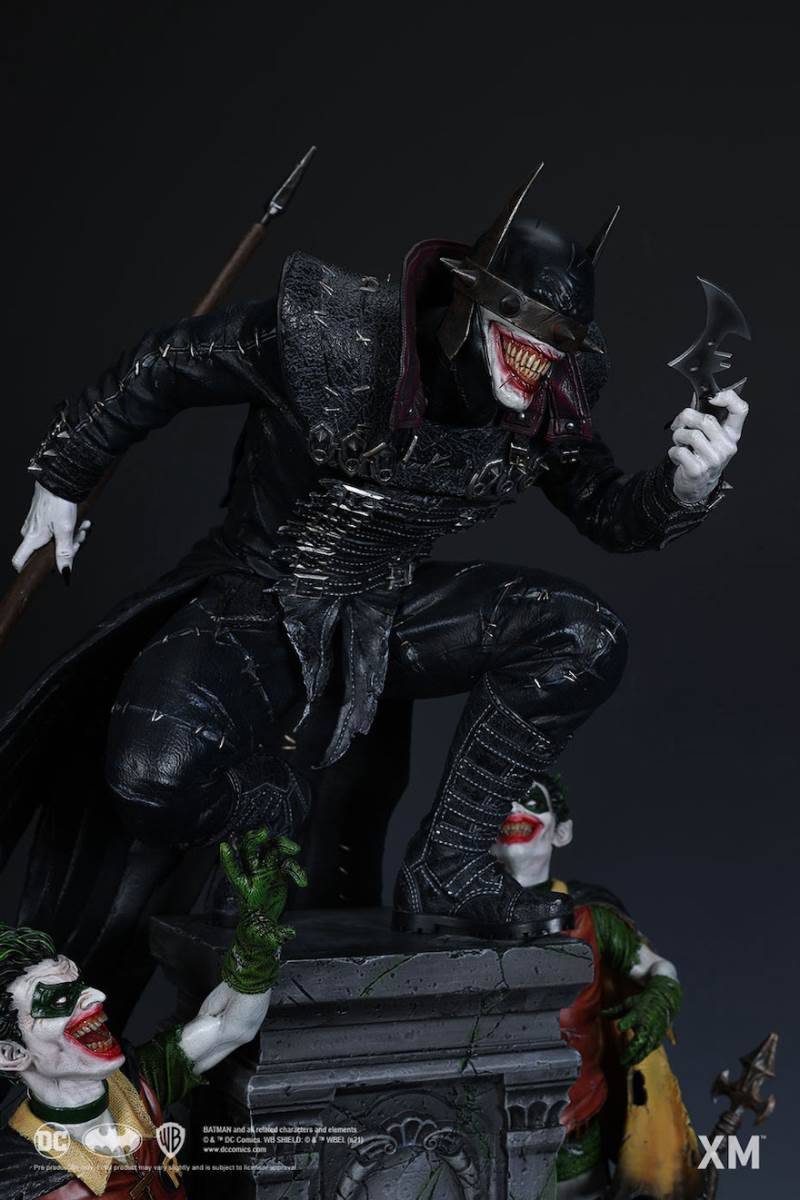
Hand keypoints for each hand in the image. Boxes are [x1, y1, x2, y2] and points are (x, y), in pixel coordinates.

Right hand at [11, 482, 90, 579]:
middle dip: (66, 549)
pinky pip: (56, 530)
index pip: (19, 561)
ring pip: (54, 540)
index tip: (48, 570)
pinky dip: (69, 528)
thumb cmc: (59, 502)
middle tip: (78, 540)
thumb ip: (64, 553)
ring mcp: (36, 525)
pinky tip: (80, 522)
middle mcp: (30, 533)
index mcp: (32, 538)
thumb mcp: (65, 531)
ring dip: (72, 537)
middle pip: (45, 553)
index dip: (29, 570)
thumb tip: (64, 573)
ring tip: (82, 527)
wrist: (58, 478)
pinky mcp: (43, 518)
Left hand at [219, 828, 306, 992]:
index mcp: (244, 888)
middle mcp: (253, 876)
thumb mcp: (264, 936)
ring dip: (281, 844)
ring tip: (295, 849)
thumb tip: (290, 934)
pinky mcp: (278, 874)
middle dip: (255, 839)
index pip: (233, 870)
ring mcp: (265, 872)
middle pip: (250, 850)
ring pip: (270, 849)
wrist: (263, 928)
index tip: (224, 846)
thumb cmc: (257, 932)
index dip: (229, 859)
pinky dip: (296, 869)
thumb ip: (276, 936)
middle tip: (264, 833)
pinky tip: (303, 883)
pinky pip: (287, 863)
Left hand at [603, 974, 681, 1066]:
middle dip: (632, 1051)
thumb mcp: (628, 1004)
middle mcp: (646, 1023)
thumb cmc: (643, 1003)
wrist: (664, 1002)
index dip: (626, 1023)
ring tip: (628, 1063)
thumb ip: (614, 1011)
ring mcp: (654, 1031)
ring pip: (647, 1047)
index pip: (631, 1018)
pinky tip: (636, 1060)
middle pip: (640, 1039)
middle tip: (622, 1060)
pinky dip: (644, 1054)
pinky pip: (651, 1048)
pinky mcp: (659, 1037)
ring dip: (637, 1057)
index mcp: (638, 1013)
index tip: (620, 1027)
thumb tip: (600, 1014)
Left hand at [668, 388, 747, 505]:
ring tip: (679, 442)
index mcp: (732, 434)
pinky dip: (673, 451)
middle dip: (685, 418)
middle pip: (706, 420)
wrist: (698, 484)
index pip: (740, 410)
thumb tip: (697, 395)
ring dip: (678, 436)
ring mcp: (714, 460)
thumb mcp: (709, 437)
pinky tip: (678, 456)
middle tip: (678, 425)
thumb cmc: (702, 455)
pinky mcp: (698, 470)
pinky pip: (679, 451)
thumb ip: (705, 416)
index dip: (728, 397)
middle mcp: (727, 446)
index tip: (713, 398)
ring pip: (691, 434)